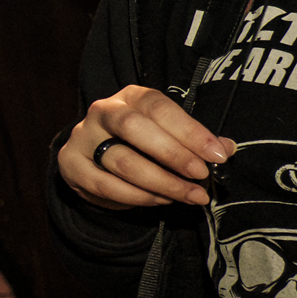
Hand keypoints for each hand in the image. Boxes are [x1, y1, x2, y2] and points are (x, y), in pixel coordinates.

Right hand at [57, 85, 235, 210]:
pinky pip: (104, 184)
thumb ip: (196, 141)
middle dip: (172, 155)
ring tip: (188, 195)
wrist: (97, 157)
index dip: (189, 130)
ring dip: (161, 183)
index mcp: (131, 97)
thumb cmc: (142, 144)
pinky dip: (137, 197)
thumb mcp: (170, 135)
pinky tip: (161, 200)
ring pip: (121, 161)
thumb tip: (226, 148)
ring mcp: (83, 137)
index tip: (216, 154)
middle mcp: (103, 111)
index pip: (158, 107)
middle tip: (201, 176)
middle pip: (133, 127)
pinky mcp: (71, 164)